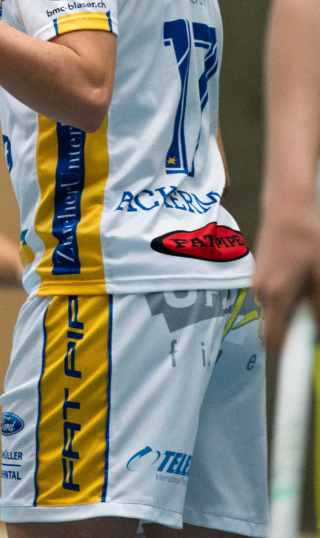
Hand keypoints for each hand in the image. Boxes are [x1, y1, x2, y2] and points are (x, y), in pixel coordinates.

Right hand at [251, 200, 319, 351]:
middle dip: (299, 328)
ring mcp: (259, 282)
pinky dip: (292, 295)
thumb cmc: (308, 237)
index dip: (288, 358)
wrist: (287, 205)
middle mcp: (262, 292)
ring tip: (313, 284)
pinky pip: (277, 296)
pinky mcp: (262, 274)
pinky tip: (305, 274)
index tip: (300, 368)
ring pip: (278, 310)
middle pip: (277, 327)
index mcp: (277, 295)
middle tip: (317, 310)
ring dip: (297, 309)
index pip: (275, 341)